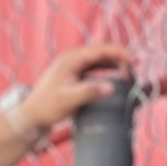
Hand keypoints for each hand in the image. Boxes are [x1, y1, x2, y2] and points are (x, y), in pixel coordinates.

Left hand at [19, 43, 133, 134]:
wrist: (31, 115)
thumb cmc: (47, 106)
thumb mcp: (68, 100)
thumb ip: (89, 92)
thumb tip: (111, 88)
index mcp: (71, 59)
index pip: (100, 50)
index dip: (120, 53)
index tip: (135, 61)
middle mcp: (73, 59)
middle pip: (103, 53)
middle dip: (120, 59)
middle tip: (133, 72)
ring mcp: (74, 66)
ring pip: (101, 60)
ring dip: (115, 65)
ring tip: (129, 75)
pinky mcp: (76, 74)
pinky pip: (96, 68)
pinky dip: (108, 71)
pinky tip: (117, 79)